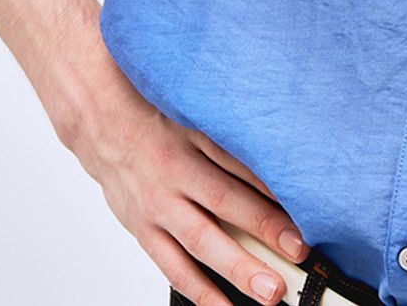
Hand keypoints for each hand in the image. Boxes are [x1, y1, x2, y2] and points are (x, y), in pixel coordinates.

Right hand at [63, 51, 308, 304]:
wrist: (102, 127)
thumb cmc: (159, 120)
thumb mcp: (197, 118)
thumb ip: (232, 142)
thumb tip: (276, 162)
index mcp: (192, 143)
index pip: (240, 169)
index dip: (273, 192)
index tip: (304, 213)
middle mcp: (175, 176)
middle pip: (224, 207)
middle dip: (262, 234)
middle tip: (296, 255)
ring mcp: (157, 207)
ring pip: (200, 243)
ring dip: (235, 270)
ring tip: (268, 290)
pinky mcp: (143, 230)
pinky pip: (171, 265)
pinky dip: (197, 289)